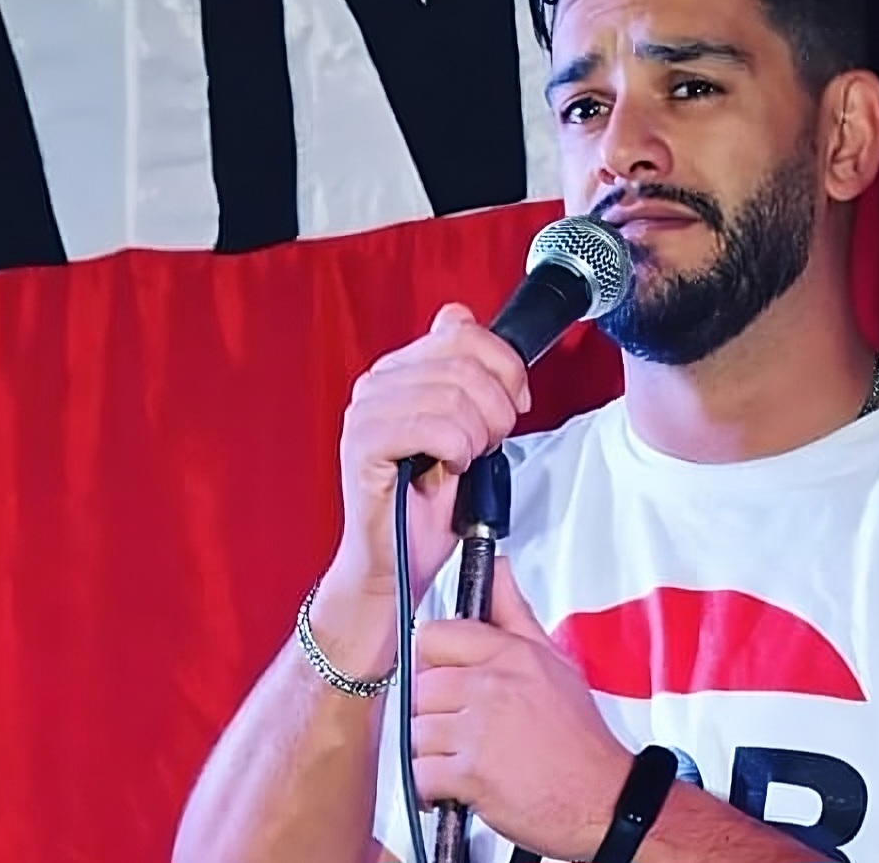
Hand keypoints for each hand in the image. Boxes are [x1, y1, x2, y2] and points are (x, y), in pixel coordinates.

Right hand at [332, 303, 530, 601]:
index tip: (516, 402)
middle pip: (464, 363)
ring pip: (453, 396)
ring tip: (467, 459)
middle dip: (497, 408)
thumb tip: (462, 316)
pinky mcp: (363, 446)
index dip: (504, 365)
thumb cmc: (431, 503)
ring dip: (478, 435)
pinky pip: (432, 428)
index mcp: (400, 370)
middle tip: (492, 442)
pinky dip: (457, 450)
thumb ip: (464, 373)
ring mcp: (366, 413)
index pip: (461, 331)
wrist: (400, 562)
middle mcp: (378, 383)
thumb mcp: (464, 426)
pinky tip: (450, 468)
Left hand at [411, 558, 633, 860]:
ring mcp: (480, 731)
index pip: (434, 636)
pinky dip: (432, 788)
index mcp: (511, 656)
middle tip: (459, 727)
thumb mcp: (554, 660)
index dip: (434, 661)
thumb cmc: (578, 737)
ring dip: (433, 752)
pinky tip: (458, 784)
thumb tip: (498, 568)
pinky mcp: (471, 775)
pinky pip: (420, 775)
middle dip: (433, 711)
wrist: (601, 798)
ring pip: (416, 732)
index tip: (445, 679)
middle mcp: (494, 687)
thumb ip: (515, 613)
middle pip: (420, 686)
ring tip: (464, 756)